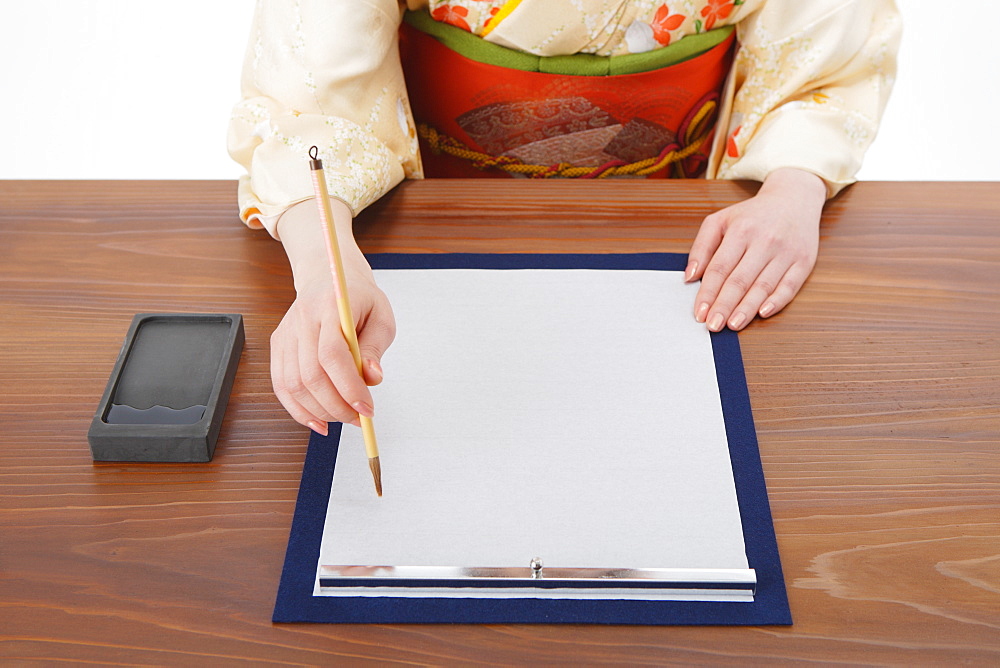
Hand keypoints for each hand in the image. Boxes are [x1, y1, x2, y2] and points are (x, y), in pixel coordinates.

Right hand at [270, 200, 395, 433]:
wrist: (328, 279)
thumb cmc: (358, 299)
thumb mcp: (381, 316)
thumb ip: (376, 347)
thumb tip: (373, 378)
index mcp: (329, 307)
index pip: (332, 354)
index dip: (349, 387)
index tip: (367, 408)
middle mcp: (301, 320)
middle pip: (310, 375)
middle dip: (336, 405)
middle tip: (358, 418)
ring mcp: (285, 334)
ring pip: (293, 385)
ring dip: (319, 411)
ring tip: (343, 417)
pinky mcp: (277, 347)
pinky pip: (281, 386)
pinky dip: (299, 410)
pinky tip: (319, 421)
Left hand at [685, 168, 825, 330]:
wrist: (794, 199)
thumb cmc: (753, 215)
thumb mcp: (721, 221)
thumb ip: (702, 247)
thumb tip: (690, 276)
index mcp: (741, 230)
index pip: (720, 268)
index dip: (708, 293)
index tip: (699, 313)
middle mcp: (765, 240)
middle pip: (740, 279)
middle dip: (724, 305)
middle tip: (713, 326)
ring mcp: (786, 252)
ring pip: (764, 285)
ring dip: (747, 308)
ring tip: (733, 324)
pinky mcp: (805, 261)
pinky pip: (790, 285)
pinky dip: (777, 301)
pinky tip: (763, 313)